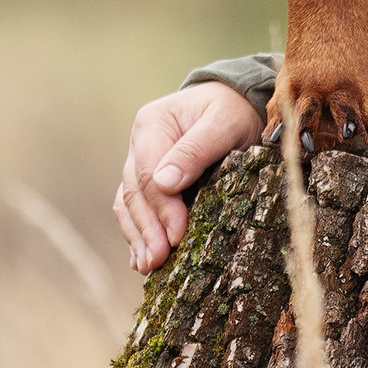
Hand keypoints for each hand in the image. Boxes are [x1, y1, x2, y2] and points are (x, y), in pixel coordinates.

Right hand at [114, 81, 263, 274]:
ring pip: (128, 205)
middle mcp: (139, 145)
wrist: (238, 102)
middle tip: (158, 261)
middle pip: (134, 193)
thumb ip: (196, 149)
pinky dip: (138, 233)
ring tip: (149, 266)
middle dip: (146, 230)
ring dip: (138, 237)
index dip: (161, 208)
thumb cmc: (234, 110)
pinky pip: (135, 209)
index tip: (176, 235)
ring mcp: (140, 163)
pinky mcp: (149, 180)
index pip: (148, 174)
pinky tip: (141, 258)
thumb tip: (164, 183)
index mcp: (151, 125)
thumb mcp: (224, 121)